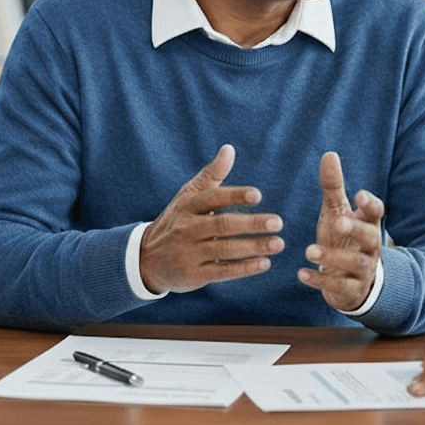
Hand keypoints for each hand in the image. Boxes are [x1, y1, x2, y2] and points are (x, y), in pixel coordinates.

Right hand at [139, 145, 283, 294]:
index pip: (213, 199)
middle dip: (251, 224)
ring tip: (278, 243)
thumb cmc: (177, 221)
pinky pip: (222, 271)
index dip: (235, 196)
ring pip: (225, 249)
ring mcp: (190, 253)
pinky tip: (265, 264)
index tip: (257, 195)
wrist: (146, 258)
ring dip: (253, 247)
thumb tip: (229, 149)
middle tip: (278, 222)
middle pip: (222, 225)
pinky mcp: (194, 275)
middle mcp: (188, 229)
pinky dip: (244, 268)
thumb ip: (211, 175)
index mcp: (188, 206)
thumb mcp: (188, 196)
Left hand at [297, 151, 384, 311]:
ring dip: (333, 257)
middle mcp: (370, 247)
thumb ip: (333, 186)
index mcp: (368, 225)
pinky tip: (301, 273)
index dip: (370, 204)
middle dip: (355, 229)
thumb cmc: (343, 238)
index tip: (358, 195)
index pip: (376, 212)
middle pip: (370, 237)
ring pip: (355, 264)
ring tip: (308, 250)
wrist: (351, 281)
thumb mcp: (336, 212)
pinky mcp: (351, 290)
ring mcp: (363, 270)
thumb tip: (329, 154)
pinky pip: (339, 286)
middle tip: (337, 222)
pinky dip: (320, 280)